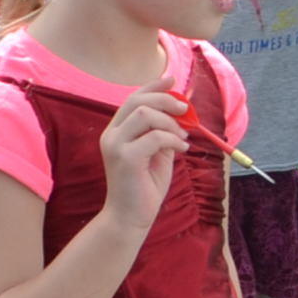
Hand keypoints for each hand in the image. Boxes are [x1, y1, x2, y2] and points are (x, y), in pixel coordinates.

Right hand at [97, 85, 189, 231]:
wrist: (130, 217)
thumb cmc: (144, 187)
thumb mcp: (157, 154)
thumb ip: (162, 133)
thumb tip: (180, 112)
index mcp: (116, 131)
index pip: (132, 98)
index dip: (153, 86)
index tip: (172, 80)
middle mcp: (111, 135)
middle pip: (137, 101)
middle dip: (165, 99)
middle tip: (185, 109)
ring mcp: (115, 145)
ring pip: (145, 115)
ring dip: (170, 122)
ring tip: (182, 136)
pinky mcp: (125, 158)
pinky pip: (154, 137)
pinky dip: (172, 139)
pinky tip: (181, 149)